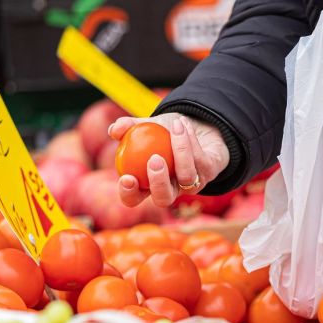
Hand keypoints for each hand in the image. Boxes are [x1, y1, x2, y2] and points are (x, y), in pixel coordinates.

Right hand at [108, 113, 228, 207]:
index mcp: (148, 184)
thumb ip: (128, 127)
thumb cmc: (163, 132)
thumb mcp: (145, 126)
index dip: (129, 194)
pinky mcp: (209, 174)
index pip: (134, 198)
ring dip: (181, 150)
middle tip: (154, 159)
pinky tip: (183, 124)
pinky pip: (200, 160)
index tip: (126, 177)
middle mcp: (170, 189)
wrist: (195, 128)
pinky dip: (190, 140)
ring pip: (187, 177)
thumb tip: (113, 130)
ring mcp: (191, 184)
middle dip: (159, 183)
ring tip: (175, 126)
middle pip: (163, 199)